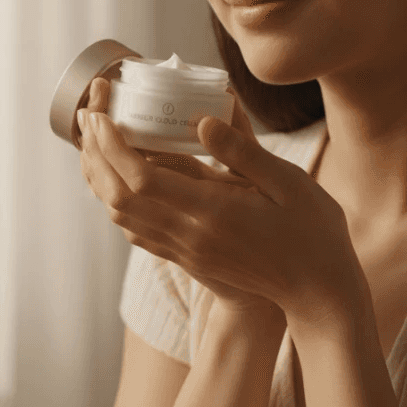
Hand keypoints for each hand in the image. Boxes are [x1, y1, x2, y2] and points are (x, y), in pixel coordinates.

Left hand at [77, 77, 363, 327]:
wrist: (316, 293)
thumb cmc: (312, 232)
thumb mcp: (289, 182)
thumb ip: (243, 151)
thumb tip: (203, 120)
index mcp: (212, 212)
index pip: (140, 178)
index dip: (112, 145)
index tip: (100, 113)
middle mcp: (188, 234)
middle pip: (118, 194)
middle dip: (95, 152)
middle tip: (90, 113)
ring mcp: (184, 249)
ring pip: (120, 214)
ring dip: (100, 175)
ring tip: (96, 137)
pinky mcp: (185, 257)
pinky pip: (135, 229)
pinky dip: (117, 199)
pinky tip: (120, 176)